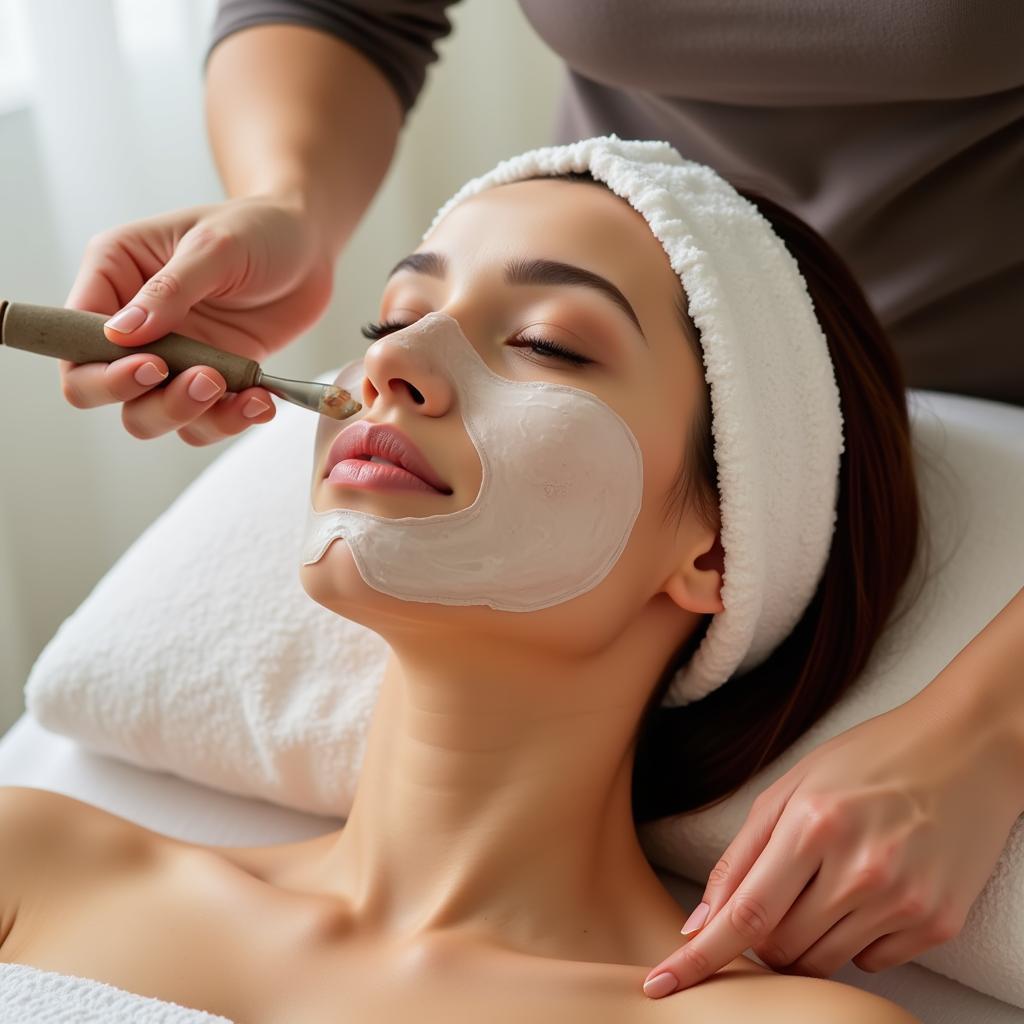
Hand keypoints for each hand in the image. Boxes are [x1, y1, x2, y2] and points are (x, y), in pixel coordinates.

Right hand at [61, 192, 334, 445]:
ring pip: (151, 416)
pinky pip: (203, 420)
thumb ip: (169, 291)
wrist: (309, 246)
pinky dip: (229, 420)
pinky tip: (260, 401)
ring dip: (192, 416)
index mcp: (114, 276)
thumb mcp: (215, 247)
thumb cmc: (257, 228)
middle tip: (205, 381)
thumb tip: (119, 335)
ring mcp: (172, 356)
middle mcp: (133, 323)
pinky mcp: (211, 377)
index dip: (102, 369)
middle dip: (152, 401)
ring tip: (238, 391)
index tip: (154, 366)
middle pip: (101, 391)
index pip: (75, 341)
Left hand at [643, 691, 1021, 996]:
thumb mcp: (792, 788)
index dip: (697, 958)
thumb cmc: (868, 760)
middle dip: (762, 933)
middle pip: (779, 947)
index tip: (659, 985)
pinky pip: (870, 962)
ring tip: (826, 883)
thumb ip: (741, 856)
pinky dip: (854, 939)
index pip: (743, 914)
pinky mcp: (937, 923)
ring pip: (821, 963)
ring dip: (805, 940)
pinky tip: (868, 891)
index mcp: (813, 825)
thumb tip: (699, 922)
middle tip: (781, 888)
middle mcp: (860, 870)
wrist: (966, 750)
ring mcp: (903, 901)